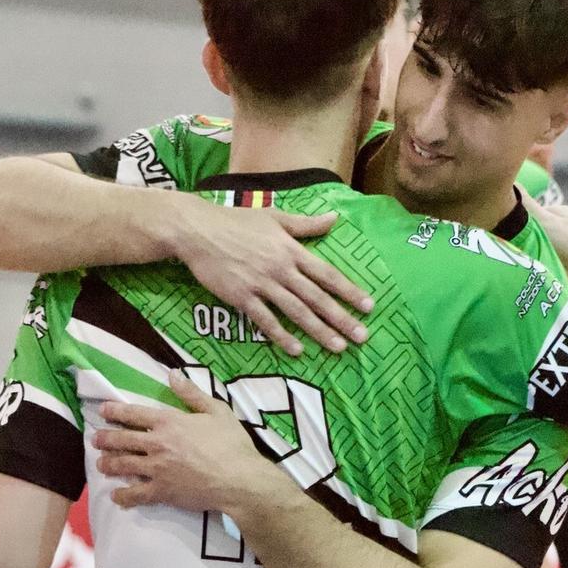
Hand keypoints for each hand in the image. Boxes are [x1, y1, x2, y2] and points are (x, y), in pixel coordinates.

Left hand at [93, 370, 278, 512]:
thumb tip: (172, 374)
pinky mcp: (161, 491)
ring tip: (101, 464)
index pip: (135, 414)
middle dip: (106, 439)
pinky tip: (116, 496)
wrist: (239, 479)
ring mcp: (156, 469)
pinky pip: (135, 495)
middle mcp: (157, 444)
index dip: (116, 411)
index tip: (102, 410)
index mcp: (169, 422)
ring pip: (124, 465)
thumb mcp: (217, 411)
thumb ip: (192, 393)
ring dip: (109, 464)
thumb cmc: (232, 443)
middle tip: (96, 439)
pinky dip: (123, 496)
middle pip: (123, 440)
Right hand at [177, 201, 372, 355]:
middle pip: (317, 297)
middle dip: (341, 318)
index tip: (368, 306)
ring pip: (296, 311)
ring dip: (318, 330)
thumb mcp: (275, 217)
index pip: (327, 274)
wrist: (198, 230)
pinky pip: (265, 320)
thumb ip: (306, 224)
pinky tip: (297, 350)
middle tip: (361, 336)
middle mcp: (281, 268)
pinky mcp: (242, 297)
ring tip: (337, 347)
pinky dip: (282, 335)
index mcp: (291, 250)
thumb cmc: (236, 221)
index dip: (349, 291)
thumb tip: (334, 218)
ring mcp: (261, 284)